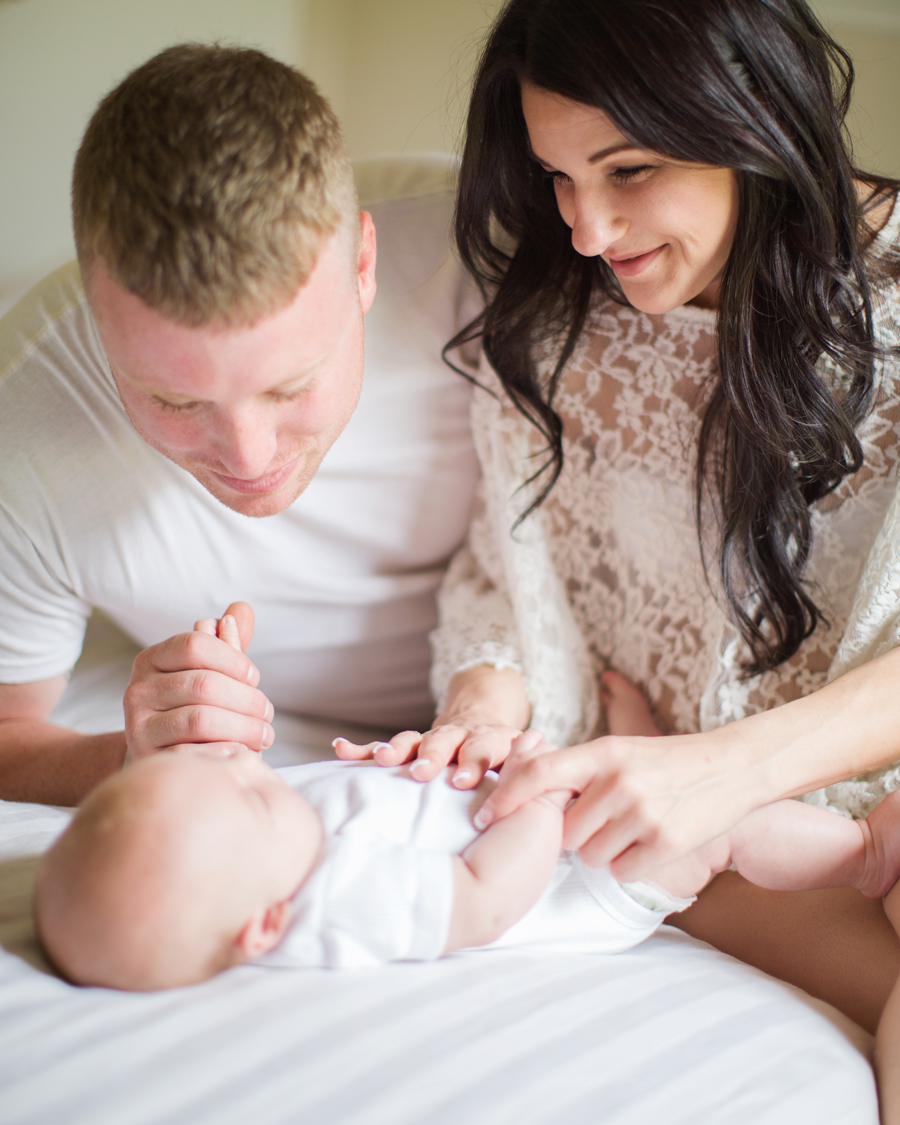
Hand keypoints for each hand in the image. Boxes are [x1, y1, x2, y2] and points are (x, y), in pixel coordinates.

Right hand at [123, 601, 274, 758]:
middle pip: (204, 683)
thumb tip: (241, 609)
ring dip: (244, 727)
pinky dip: (225, 750)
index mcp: (151, 659)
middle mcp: (137, 689)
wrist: (166, 757)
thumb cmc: (195, 709)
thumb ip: (227, 644)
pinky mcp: (148, 758)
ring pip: (201, 718)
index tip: (254, 678)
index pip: (195, 644)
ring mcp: (138, 725)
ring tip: (264, 734)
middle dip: (246, 699)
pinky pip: (194, 752)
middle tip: (267, 713)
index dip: (233, 659)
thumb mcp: (211, 674)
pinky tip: (242, 753)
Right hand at [334, 664, 530, 788]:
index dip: (475, 762)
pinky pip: (386, 744)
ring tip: (382, 759)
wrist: (488, 716)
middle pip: (447, 742)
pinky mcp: (413, 744)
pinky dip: (363, 747)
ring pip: (415, 740)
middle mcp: (462, 736)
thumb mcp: (533, 758)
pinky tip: (341, 749)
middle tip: (421, 773)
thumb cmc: (513, 756)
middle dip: (433, 756)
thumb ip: (540, 770)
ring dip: (398, 749)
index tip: (463, 781)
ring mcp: (435, 738)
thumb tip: (562, 786)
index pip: (486, 748)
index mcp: (494, 740)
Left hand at [471, 727, 763, 880]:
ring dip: (601, 851)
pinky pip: (619, 871)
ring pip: (589, 856)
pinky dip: (627, 865)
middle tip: (601, 822)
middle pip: (563, 832)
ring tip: (628, 829)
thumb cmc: (666, 760)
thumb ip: (577, 767)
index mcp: (603, 752)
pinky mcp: (666, 843)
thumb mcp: (621, 748)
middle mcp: (619, 781)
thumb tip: (521, 783)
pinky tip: (647, 843)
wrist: (733, 767)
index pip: (538, 774)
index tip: (482, 816)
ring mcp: (643, 813)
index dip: (504, 797)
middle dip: (574, 836)